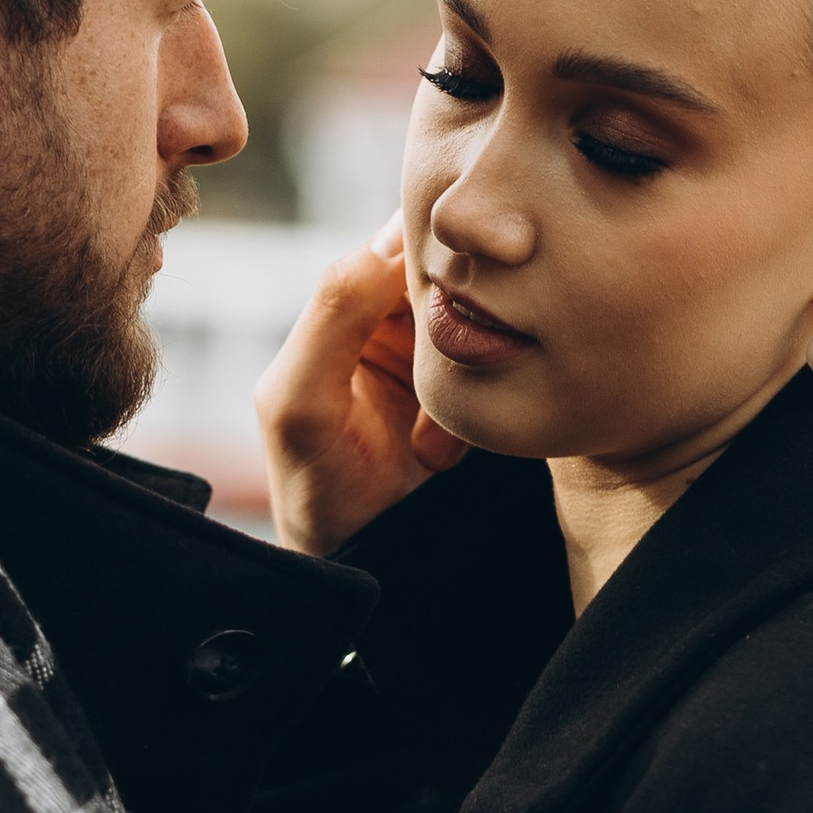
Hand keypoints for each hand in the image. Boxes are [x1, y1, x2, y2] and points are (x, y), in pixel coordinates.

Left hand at [255, 216, 468, 557]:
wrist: (364, 574)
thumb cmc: (315, 490)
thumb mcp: (298, 404)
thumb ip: (329, 316)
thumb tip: (387, 245)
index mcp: (351, 304)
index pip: (403, 238)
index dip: (430, 253)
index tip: (442, 299)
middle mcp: (402, 321)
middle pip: (460, 273)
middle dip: (462, 320)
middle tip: (437, 380)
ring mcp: (449, 359)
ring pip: (494, 320)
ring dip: (476, 371)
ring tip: (428, 447)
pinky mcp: (487, 395)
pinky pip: (515, 366)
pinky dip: (495, 401)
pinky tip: (447, 458)